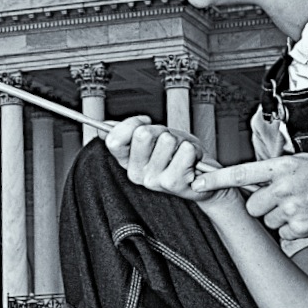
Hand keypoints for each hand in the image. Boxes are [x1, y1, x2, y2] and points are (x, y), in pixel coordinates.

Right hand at [104, 116, 227, 205]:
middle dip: (161, 131)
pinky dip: (193, 150)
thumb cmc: (177, 155)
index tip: (146, 122)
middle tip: (170, 143)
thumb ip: (129, 131)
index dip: (132, 124)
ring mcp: (153, 181)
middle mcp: (136, 174)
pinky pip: (185, 151)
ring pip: (167, 140)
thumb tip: (104, 127)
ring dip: (180, 142)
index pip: (114, 139)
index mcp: (127, 162)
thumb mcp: (153, 139)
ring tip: (181, 154)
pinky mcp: (172, 184)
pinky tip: (191, 162)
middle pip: (142, 134)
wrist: (203, 178)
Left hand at [190, 154, 307, 236]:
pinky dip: (295, 231)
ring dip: (281, 219)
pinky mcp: (303, 226)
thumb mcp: (305, 161)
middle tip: (283, 201)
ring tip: (305, 207)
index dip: (215, 180)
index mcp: (284, 165)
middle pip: (252, 206)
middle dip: (262, 207)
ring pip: (269, 221)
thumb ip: (278, 170)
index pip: (240, 173)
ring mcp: (294, 207)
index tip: (196, 184)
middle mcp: (286, 186)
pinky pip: (286, 234)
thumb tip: (254, 180)